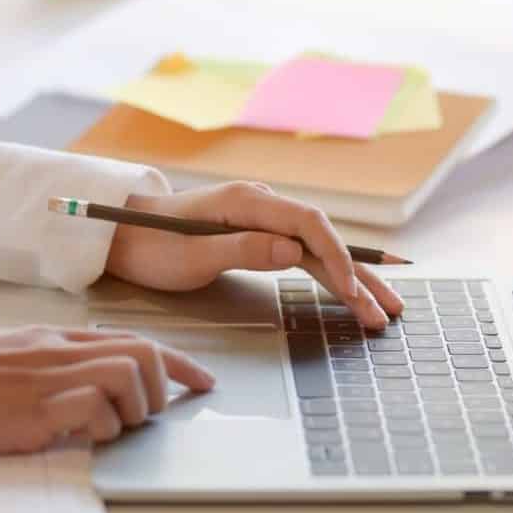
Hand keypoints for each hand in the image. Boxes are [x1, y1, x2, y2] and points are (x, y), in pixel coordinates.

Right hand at [0, 326, 214, 453]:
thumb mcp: (18, 358)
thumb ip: (61, 363)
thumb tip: (104, 384)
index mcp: (58, 338)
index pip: (134, 339)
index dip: (177, 361)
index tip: (204, 381)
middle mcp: (60, 351)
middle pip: (142, 352)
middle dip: (163, 384)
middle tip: (148, 412)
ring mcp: (49, 378)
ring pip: (127, 376)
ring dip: (132, 408)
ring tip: (108, 426)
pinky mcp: (36, 409)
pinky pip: (93, 410)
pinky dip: (99, 428)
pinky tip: (79, 436)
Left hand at [105, 183, 404, 329]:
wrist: (125, 236)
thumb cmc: (152, 246)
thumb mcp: (191, 254)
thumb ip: (243, 249)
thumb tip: (294, 251)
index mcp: (248, 202)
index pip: (309, 225)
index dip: (336, 258)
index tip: (351, 291)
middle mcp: (263, 205)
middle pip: (324, 239)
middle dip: (359, 275)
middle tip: (387, 310)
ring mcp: (264, 220)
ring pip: (319, 250)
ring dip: (352, 280)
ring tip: (381, 309)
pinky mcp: (261, 235)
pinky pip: (305, 255)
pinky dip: (330, 276)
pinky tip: (352, 290)